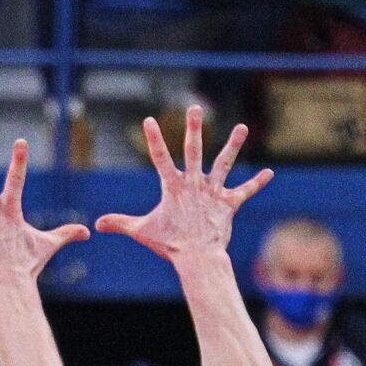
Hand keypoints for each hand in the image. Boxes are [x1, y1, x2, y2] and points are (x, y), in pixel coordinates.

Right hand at [96, 107, 271, 260]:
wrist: (198, 257)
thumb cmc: (169, 244)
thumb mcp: (141, 231)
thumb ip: (120, 223)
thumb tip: (96, 224)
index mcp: (173, 188)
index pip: (160, 159)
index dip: (154, 139)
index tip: (149, 120)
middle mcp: (194, 184)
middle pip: (194, 151)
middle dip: (194, 128)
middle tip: (194, 109)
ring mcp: (213, 192)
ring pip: (224, 163)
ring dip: (233, 145)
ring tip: (241, 127)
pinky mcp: (229, 204)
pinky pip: (245, 192)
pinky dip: (256, 183)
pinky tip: (269, 173)